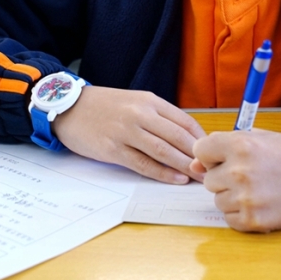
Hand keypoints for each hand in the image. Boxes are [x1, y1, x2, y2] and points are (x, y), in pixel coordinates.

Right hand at [51, 86, 206, 183]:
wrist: (69, 107)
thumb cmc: (104, 106)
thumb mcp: (134, 102)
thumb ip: (157, 117)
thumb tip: (184, 138)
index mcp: (149, 101)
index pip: (184, 120)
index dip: (201, 139)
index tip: (211, 152)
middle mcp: (140, 114)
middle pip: (177, 137)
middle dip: (197, 155)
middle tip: (211, 169)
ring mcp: (126, 132)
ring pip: (163, 151)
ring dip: (184, 166)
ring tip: (198, 177)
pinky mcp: (113, 149)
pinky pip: (143, 163)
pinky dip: (162, 173)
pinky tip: (175, 179)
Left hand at [191, 130, 280, 231]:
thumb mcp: (261, 138)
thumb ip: (225, 147)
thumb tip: (194, 165)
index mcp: (240, 144)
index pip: (200, 151)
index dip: (211, 156)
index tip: (224, 159)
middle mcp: (238, 171)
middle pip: (208, 179)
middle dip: (224, 178)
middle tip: (252, 175)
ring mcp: (245, 198)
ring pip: (218, 200)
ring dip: (233, 197)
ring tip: (259, 189)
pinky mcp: (253, 220)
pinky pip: (230, 219)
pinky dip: (241, 214)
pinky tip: (261, 203)